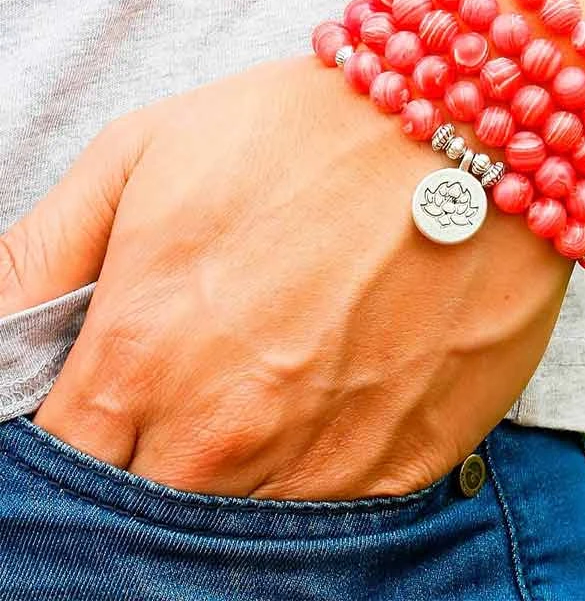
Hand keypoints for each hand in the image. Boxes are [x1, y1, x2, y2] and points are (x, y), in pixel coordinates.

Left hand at [0, 56, 571, 498]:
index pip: (63, 465)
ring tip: (264, 401)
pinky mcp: (402, 465)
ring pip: (235, 529)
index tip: (106, 417)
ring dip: (235, 479)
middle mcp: (223, 430)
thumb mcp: (146, 152)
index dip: (78, 446)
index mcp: (141, 355)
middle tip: (190, 404)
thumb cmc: (304, 130)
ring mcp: (319, 460)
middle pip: (145, 512)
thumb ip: (45, 255)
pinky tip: (327, 414)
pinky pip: (329, 520)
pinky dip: (313, 483)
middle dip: (151, 468)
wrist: (463, 132)